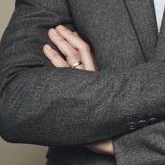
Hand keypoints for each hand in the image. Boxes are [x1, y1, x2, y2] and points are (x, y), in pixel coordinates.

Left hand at [43, 26, 111, 153]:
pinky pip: (64, 71)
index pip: (88, 51)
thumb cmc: (109, 124)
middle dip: (66, 37)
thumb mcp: (102, 102)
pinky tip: (46, 50)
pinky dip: (54, 58)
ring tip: (51, 32)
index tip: (68, 31)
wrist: (117, 136)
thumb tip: (86, 85)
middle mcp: (93, 76)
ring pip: (72, 55)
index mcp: (99, 76)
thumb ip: (94, 91)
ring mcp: (87, 81)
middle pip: (78, 49)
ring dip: (60, 42)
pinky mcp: (81, 89)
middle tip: (55, 27)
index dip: (77, 39)